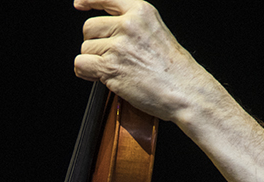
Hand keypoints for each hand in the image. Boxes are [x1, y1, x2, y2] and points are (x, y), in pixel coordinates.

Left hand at [72, 0, 217, 122]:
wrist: (184, 90)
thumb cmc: (174, 68)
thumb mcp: (156, 31)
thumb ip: (133, 25)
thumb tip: (106, 29)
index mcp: (141, 11)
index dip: (88, 1)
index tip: (79, 4)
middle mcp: (128, 25)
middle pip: (90, 28)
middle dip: (94, 43)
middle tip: (108, 56)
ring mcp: (118, 46)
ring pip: (85, 48)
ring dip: (92, 61)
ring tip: (112, 69)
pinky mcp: (110, 67)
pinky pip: (81, 64)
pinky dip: (85, 72)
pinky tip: (98, 76)